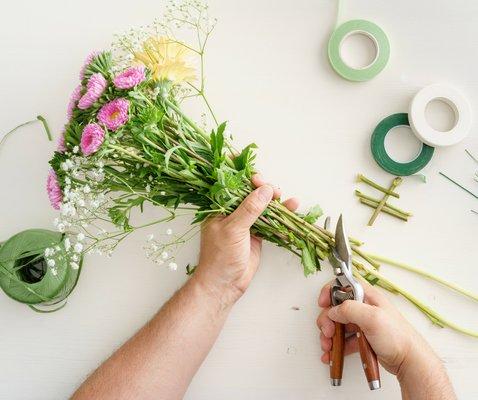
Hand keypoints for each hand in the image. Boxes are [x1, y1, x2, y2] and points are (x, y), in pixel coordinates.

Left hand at [193, 174, 298, 305]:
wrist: (224, 285)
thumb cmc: (220, 257)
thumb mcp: (233, 229)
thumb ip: (250, 209)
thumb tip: (264, 190)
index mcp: (219, 208)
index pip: (232, 185)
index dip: (245, 179)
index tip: (258, 178)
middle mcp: (232, 213)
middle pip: (250, 194)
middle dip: (263, 189)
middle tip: (273, 190)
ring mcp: (245, 223)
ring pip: (262, 206)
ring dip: (275, 200)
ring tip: (285, 197)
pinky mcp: (257, 234)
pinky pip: (270, 220)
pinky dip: (281, 214)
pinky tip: (291, 207)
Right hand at [316, 281, 454, 397]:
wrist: (408, 360)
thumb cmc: (398, 337)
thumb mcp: (372, 318)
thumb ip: (350, 309)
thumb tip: (334, 310)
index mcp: (367, 297)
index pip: (343, 286)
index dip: (329, 293)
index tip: (322, 303)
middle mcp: (364, 308)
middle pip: (336, 308)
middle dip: (327, 321)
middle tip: (327, 332)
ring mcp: (363, 323)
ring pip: (338, 325)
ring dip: (329, 336)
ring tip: (328, 347)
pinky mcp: (363, 338)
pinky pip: (344, 340)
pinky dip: (336, 347)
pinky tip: (332, 354)